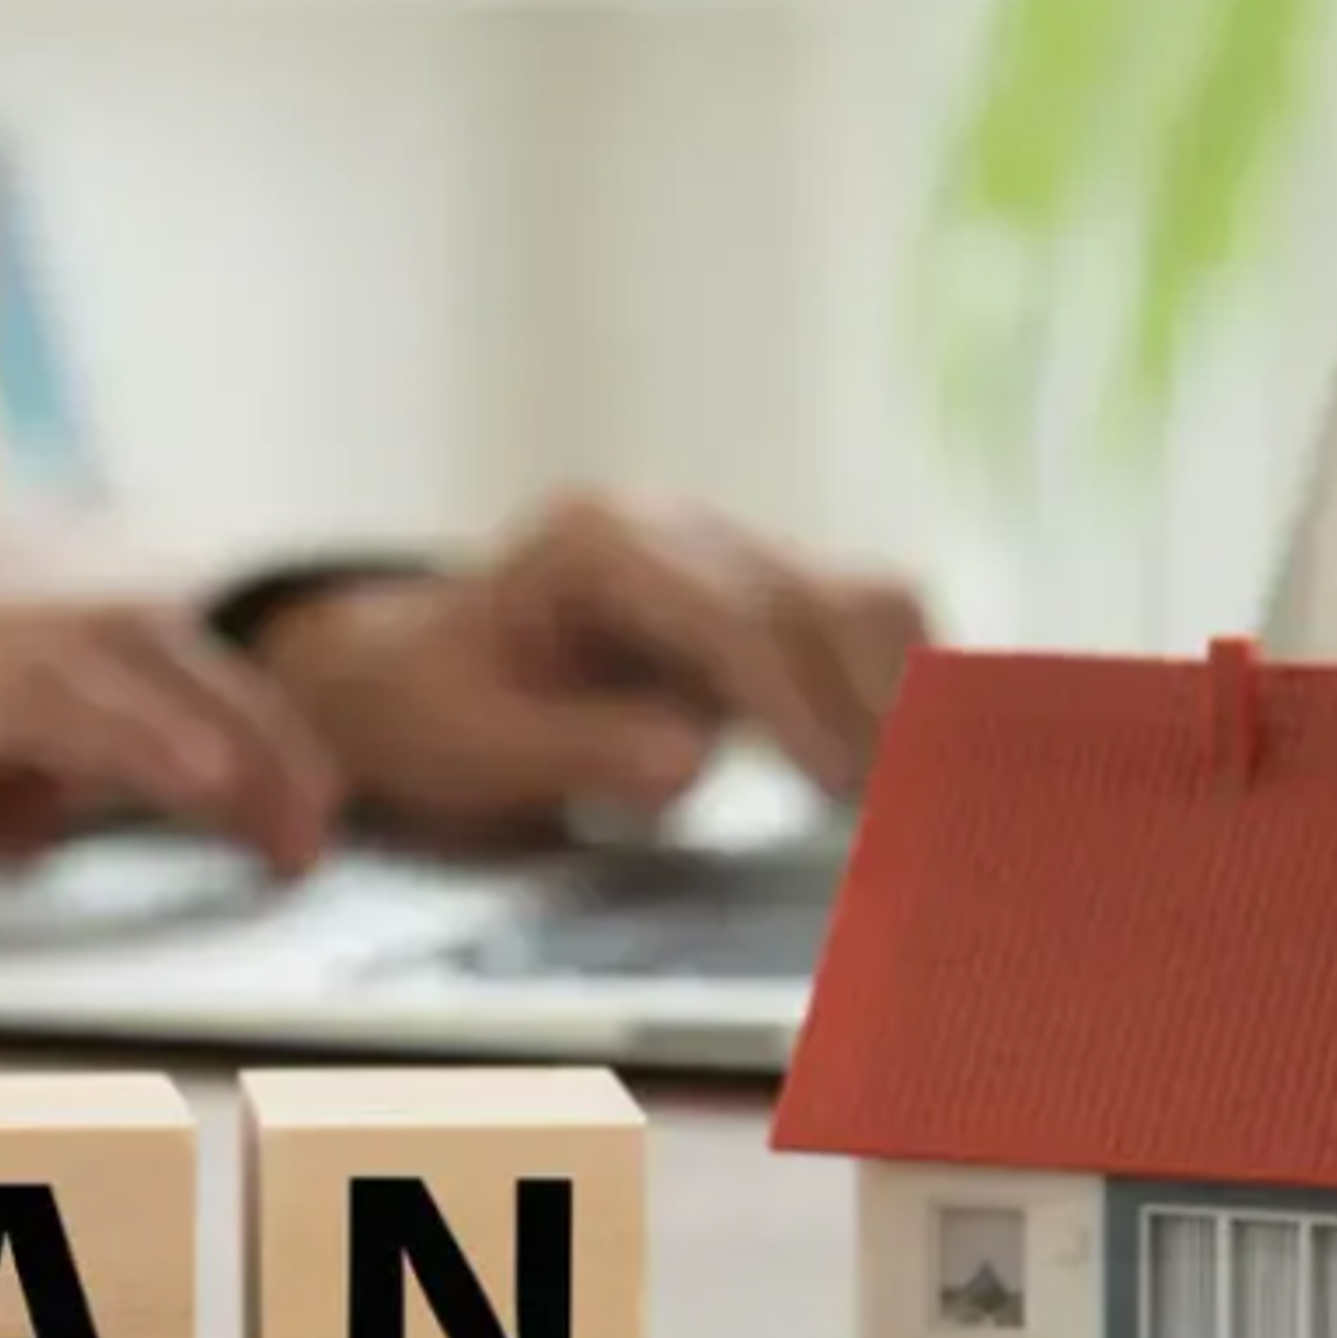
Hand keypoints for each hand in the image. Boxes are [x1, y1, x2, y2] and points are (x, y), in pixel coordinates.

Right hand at [0, 557, 341, 903]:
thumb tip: (29, 819)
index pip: (85, 627)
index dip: (181, 698)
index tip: (239, 776)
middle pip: (139, 627)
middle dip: (239, 718)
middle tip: (306, 811)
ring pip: (134, 656)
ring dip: (232, 745)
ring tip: (295, 831)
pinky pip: (81, 707)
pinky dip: (162, 756)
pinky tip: (217, 808)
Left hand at [252, 493, 932, 841]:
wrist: (420, 673)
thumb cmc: (437, 709)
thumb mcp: (473, 744)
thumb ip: (576, 750)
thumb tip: (688, 763)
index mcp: (599, 542)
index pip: (729, 613)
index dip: (793, 699)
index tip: (836, 782)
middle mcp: (680, 526)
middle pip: (815, 598)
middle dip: (867, 705)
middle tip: (906, 810)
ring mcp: (732, 553)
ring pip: (863, 599)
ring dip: (897, 697)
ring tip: (915, 800)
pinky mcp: (768, 597)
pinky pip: (862, 627)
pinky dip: (896, 692)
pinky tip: (907, 771)